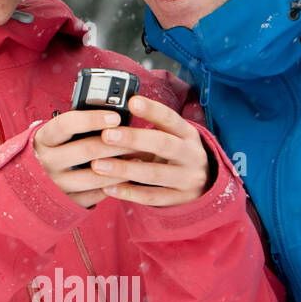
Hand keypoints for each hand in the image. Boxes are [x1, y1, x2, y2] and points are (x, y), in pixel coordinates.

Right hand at [32, 109, 135, 208]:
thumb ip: (76, 128)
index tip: (116, 117)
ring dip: (122, 167)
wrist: (30, 182)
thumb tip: (113, 120)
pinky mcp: (67, 201)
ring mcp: (55, 184)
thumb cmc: (52, 150)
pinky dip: (115, 185)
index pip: (66, 125)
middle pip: (88, 150)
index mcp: (42, 139)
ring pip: (96, 176)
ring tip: (139, 158)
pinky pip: (97, 194)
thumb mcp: (55, 136)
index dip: (92, 119)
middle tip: (139, 138)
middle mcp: (46, 162)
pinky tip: (127, 176)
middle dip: (118, 143)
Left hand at [89, 95, 211, 206]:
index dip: (152, 110)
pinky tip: (107, 187)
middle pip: (163, 144)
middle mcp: (191, 155)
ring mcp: (188, 179)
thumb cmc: (173, 154)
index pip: (171, 118)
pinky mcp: (180, 199)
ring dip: (123, 169)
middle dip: (134, 139)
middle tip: (106, 135)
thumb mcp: (170, 138)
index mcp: (187, 134)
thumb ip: (145, 131)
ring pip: (154, 173)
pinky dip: (128, 192)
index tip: (132, 101)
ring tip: (98, 165)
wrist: (203, 184)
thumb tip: (107, 120)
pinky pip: (151, 197)